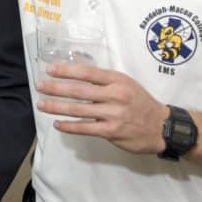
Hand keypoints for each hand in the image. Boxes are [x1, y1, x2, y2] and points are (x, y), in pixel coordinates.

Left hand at [35, 63, 169, 154]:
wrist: (162, 127)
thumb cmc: (140, 103)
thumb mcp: (126, 84)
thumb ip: (104, 80)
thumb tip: (76, 74)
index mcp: (117, 80)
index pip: (87, 72)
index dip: (66, 70)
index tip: (50, 69)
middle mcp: (114, 95)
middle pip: (78, 90)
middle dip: (56, 88)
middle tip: (39, 86)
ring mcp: (113, 114)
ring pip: (78, 110)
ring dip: (57, 107)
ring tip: (42, 104)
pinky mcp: (111, 132)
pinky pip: (85, 128)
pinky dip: (69, 126)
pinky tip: (58, 124)